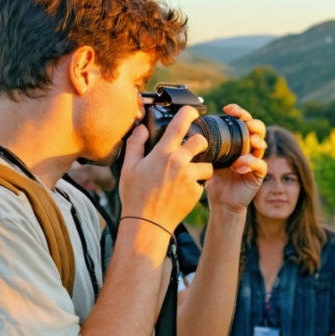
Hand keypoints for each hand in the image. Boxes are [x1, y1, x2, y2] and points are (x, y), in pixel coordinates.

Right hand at [118, 106, 212, 232]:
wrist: (147, 224)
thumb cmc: (135, 196)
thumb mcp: (128, 168)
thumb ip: (135, 144)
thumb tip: (141, 127)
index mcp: (162, 154)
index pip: (180, 125)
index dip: (189, 113)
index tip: (193, 112)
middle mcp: (178, 163)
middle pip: (201, 141)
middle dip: (200, 142)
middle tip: (194, 148)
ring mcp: (189, 178)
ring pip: (206, 164)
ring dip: (201, 166)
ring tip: (188, 174)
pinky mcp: (196, 192)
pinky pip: (202, 183)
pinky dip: (196, 184)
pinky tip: (183, 190)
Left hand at [205, 104, 267, 214]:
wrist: (221, 201)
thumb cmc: (214, 179)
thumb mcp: (207, 159)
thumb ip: (205, 146)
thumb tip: (190, 131)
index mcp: (237, 142)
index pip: (242, 122)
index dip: (238, 112)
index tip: (227, 109)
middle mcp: (248, 149)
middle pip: (258, 129)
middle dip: (252, 122)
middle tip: (245, 122)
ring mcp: (254, 161)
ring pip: (262, 144)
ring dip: (256, 139)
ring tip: (250, 140)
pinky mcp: (258, 174)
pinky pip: (260, 164)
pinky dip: (252, 161)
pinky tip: (240, 163)